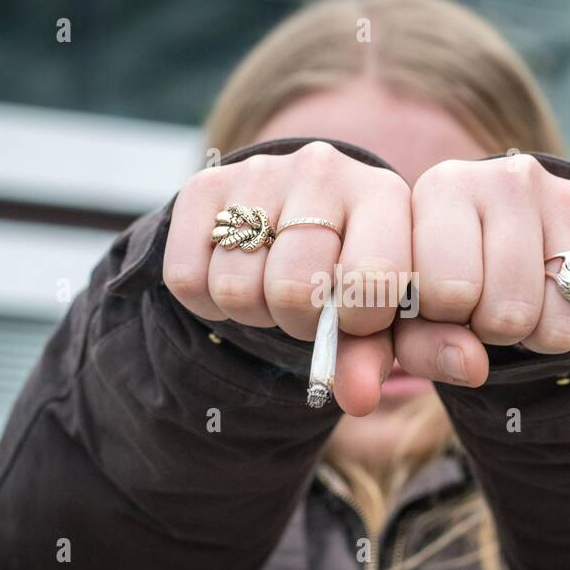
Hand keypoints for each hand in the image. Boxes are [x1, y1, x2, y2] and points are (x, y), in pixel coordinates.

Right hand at [163, 141, 411, 415]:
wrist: (297, 213)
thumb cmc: (348, 272)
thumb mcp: (372, 310)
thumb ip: (370, 356)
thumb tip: (357, 400)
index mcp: (383, 195)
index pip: (370, 278)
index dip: (358, 322)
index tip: (355, 318)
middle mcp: (323, 169)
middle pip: (291, 287)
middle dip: (296, 321)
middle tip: (304, 309)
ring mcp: (260, 172)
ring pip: (235, 287)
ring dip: (250, 312)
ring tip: (270, 290)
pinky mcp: (203, 184)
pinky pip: (186, 278)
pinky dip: (206, 301)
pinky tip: (234, 276)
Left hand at [395, 154, 569, 386]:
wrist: (515, 233)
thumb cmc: (448, 275)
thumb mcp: (415, 309)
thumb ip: (419, 345)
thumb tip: (471, 365)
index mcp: (444, 187)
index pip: (445, 290)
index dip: (443, 318)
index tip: (443, 301)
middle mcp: (510, 177)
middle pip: (510, 312)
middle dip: (497, 332)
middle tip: (490, 307)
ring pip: (566, 321)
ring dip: (545, 336)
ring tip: (529, 303)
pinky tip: (569, 302)